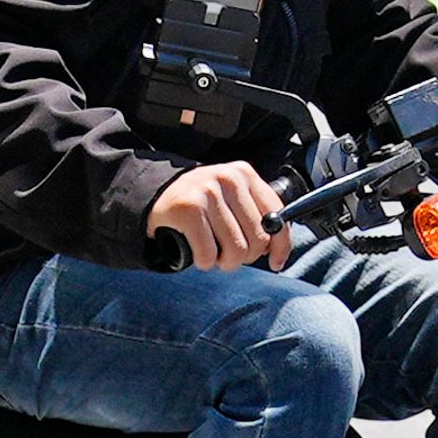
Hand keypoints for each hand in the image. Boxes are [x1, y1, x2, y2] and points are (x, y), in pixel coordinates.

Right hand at [148, 161, 293, 270]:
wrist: (156, 197)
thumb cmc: (201, 204)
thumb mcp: (231, 199)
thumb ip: (255, 216)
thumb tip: (277, 249)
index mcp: (244, 174)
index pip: (277, 216)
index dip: (281, 246)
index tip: (275, 262)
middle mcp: (228, 179)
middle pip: (258, 239)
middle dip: (245, 257)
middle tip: (229, 254)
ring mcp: (207, 192)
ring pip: (236, 250)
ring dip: (224, 262)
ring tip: (214, 253)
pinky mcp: (187, 209)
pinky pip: (208, 254)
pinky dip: (204, 262)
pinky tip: (198, 253)